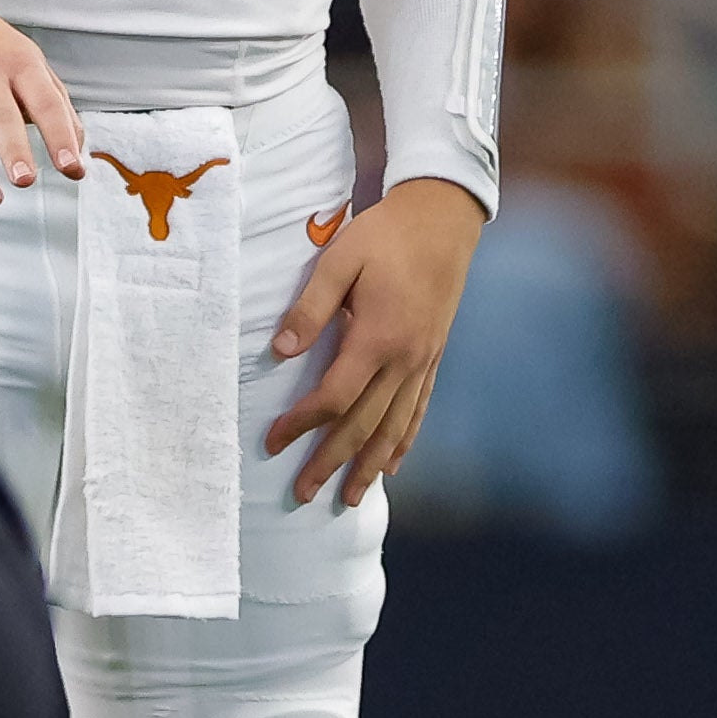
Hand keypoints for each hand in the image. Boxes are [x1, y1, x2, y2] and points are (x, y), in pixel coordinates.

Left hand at [266, 178, 480, 509]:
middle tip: (303, 494)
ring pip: (394, 427)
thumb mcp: (340, 260)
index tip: (273, 442)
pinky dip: (403, 442)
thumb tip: (280, 352)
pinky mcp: (433, 356)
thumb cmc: (385, 234)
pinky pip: (418, 410)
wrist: (443, 218)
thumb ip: (310, 308)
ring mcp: (423, 361)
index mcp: (377, 336)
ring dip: (370, 466)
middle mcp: (404, 359)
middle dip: (332, 463)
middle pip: (364, 425)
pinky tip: (392, 465)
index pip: (334, 397)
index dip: (301, 424)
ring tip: (349, 499)